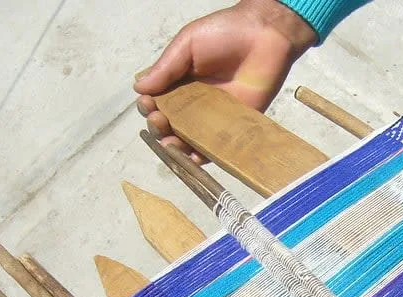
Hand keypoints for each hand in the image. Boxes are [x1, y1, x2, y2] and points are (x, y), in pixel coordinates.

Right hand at [134, 0, 316, 161]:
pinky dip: (204, 156)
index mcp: (179, 82)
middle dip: (158, 127)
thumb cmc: (224, 33)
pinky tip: (194, 157)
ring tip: (170, 143)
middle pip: (169, 124)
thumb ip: (166, 68)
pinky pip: (217, 147)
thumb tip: (138, 88)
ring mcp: (214, 117)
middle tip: (159, 120)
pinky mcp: (235, 127)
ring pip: (189, 139)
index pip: (157, 101)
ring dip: (176, 146)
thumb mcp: (187, 45)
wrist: (265, 36)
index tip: (149, 104)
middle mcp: (194, 103)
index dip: (149, 107)